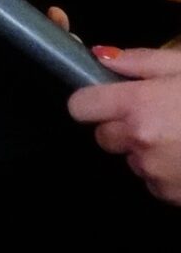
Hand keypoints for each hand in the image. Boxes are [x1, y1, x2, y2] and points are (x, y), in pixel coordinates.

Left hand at [68, 47, 180, 204]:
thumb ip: (141, 62)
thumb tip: (100, 56)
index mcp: (139, 106)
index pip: (79, 107)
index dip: (92, 101)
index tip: (107, 98)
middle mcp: (141, 143)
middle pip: (103, 136)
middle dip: (121, 126)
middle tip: (158, 115)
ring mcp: (156, 174)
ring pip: (131, 160)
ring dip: (147, 150)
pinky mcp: (173, 196)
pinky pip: (155, 182)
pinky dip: (167, 172)